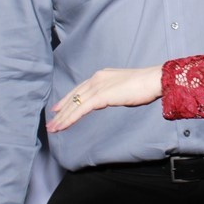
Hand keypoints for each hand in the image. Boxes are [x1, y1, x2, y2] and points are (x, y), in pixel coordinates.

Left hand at [47, 66, 162, 131]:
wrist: (152, 80)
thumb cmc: (144, 85)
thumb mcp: (123, 87)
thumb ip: (113, 92)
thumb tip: (110, 98)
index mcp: (102, 75)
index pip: (80, 89)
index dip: (68, 99)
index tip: (58, 108)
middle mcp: (96, 79)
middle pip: (74, 96)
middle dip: (61, 111)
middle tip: (51, 122)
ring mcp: (97, 86)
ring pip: (74, 104)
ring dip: (62, 118)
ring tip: (53, 128)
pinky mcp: (100, 96)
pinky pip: (80, 109)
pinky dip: (70, 118)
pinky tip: (63, 126)